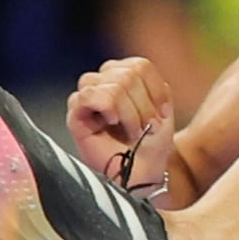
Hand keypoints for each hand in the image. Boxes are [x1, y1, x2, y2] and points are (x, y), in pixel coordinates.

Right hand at [68, 57, 175, 184]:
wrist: (144, 174)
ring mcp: (88, 96)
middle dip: (144, 105)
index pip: (140, 65)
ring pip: (114, 86)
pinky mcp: (75, 113)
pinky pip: (91, 95)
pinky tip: (112, 123)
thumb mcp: (163, 110)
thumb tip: (141, 73)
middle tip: (147, 128)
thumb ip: (155, 86)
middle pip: (128, 74)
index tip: (162, 114)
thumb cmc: (151, 145)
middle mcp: (103, 81)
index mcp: (124, 76)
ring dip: (130, 113)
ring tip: (133, 131)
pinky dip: (109, 109)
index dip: (156, 91)